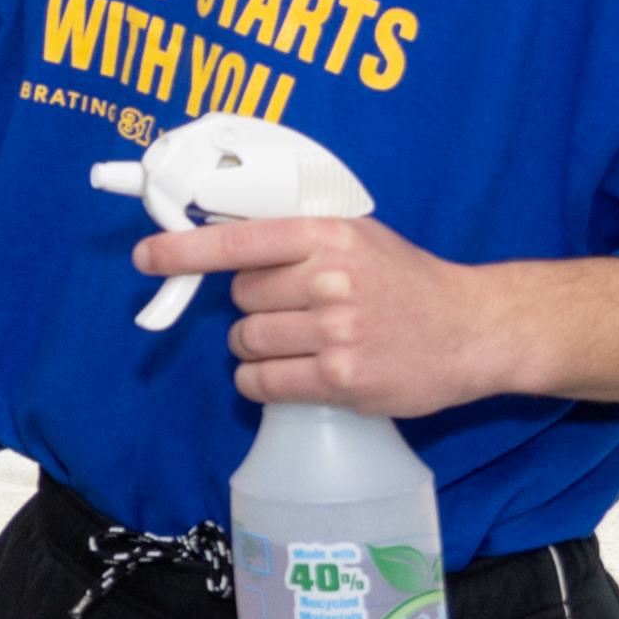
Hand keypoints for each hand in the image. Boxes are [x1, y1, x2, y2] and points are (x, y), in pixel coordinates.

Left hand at [139, 212, 516, 418]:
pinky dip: (262, 382)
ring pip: (246, 341)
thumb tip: (222, 239)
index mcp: (328, 236)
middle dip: (255, 307)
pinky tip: (291, 375)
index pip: (239, 241)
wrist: (471, 329)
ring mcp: (336, 331)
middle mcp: (329, 280)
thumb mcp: (357, 238)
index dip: (184, 250)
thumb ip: (297, 238)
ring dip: (258, 347)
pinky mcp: (340, 378)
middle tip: (295, 311)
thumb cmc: (407, 282)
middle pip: (240, 298)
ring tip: (302, 343)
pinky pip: (263, 382)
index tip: (146, 255)